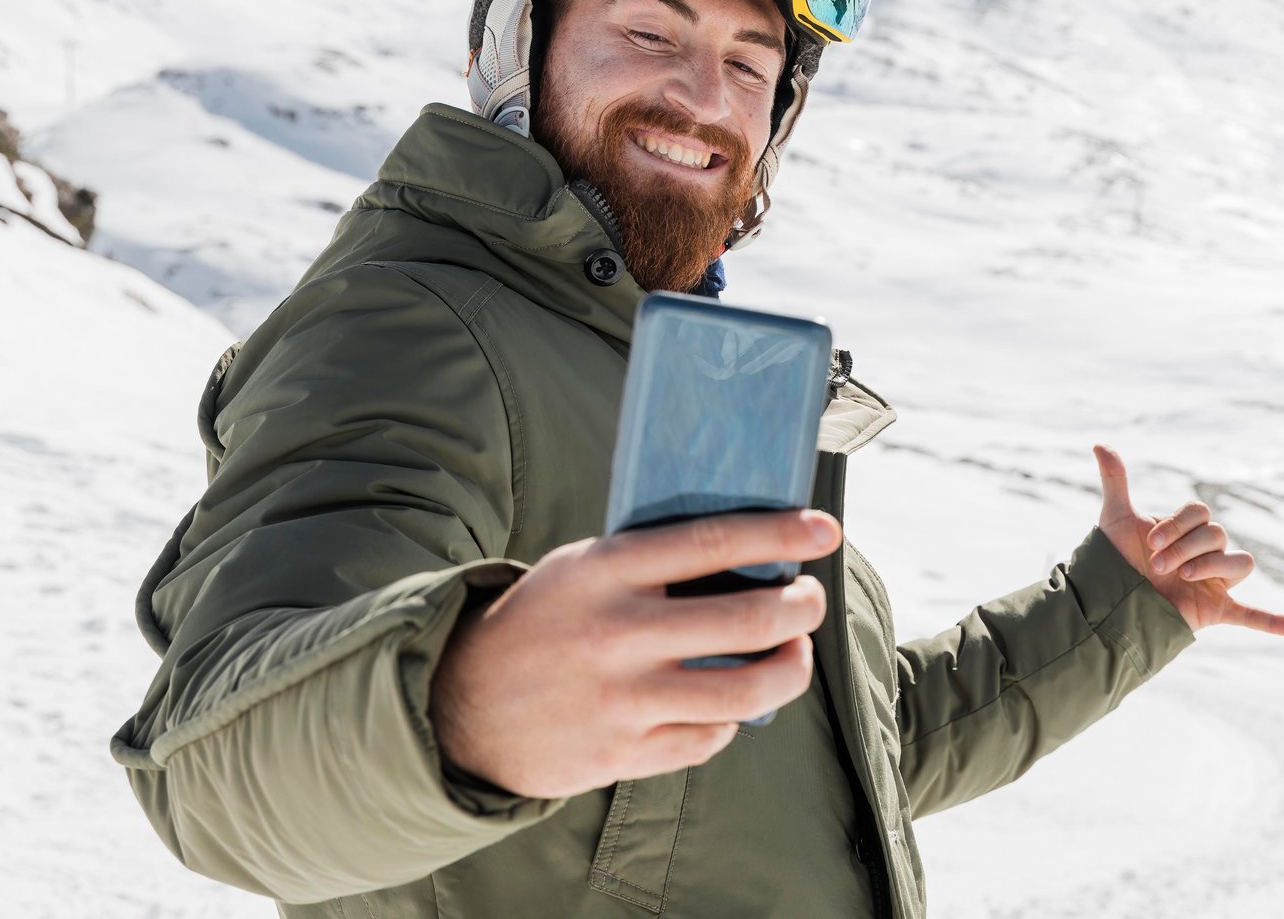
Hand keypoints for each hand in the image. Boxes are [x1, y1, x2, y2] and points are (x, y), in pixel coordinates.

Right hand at [429, 509, 842, 798]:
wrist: (459, 704)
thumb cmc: (540, 622)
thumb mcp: (580, 569)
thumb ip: (650, 562)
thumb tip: (749, 555)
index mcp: (605, 570)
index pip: (712, 541)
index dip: (779, 533)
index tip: (823, 529)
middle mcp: (616, 633)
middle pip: (749, 618)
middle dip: (802, 607)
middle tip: (810, 600)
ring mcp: (621, 699)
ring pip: (745, 689)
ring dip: (789, 670)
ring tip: (793, 655)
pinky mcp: (621, 754)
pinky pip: (708, 736)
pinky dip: (730, 718)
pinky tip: (728, 703)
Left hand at [1091, 445, 1283, 636]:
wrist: (1108, 600)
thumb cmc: (1116, 558)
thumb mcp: (1115, 517)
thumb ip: (1115, 480)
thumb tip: (1099, 445)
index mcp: (1189, 530)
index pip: (1201, 513)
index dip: (1178, 524)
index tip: (1149, 541)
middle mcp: (1207, 553)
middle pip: (1218, 536)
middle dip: (1186, 547)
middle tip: (1155, 565)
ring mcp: (1215, 581)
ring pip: (1241, 563)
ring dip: (1213, 567)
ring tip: (1183, 578)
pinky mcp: (1216, 610)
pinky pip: (1253, 614)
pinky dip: (1276, 622)